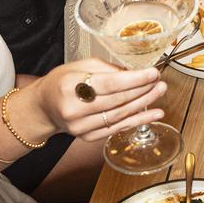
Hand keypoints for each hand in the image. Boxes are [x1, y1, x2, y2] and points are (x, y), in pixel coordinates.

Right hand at [29, 59, 167, 141]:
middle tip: (159, 81)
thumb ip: (107, 68)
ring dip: (144, 104)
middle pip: (117, 100)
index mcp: (70, 86)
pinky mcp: (88, 137)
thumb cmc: (62, 82)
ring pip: (120, 115)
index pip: (109, 84)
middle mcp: (74, 109)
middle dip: (143, 90)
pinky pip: (118, 128)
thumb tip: (134, 71)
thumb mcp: (80, 66)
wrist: (44, 107)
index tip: (153, 73)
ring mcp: (81, 126)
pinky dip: (139, 120)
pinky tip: (155, 113)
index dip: (134, 79)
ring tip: (159, 92)